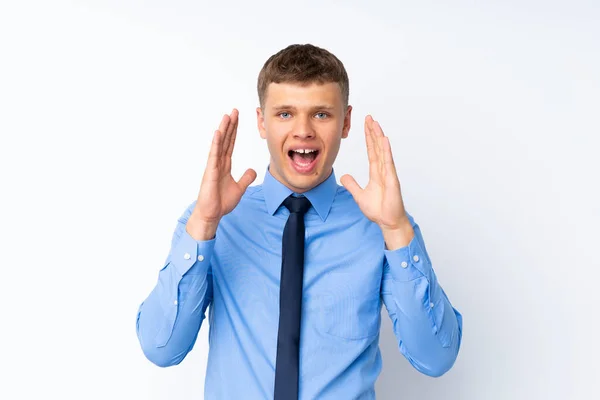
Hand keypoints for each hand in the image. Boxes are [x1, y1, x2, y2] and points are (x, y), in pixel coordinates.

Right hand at [188, 109, 256, 239]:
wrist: (212, 214)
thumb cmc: (221, 202)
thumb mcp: (239, 188)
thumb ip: (246, 178)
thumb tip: (252, 170)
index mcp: (224, 165)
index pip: (230, 144)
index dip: (234, 131)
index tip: (237, 118)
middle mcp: (218, 162)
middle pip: (225, 140)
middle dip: (230, 125)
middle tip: (234, 111)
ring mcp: (213, 166)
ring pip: (219, 144)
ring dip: (223, 130)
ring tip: (227, 116)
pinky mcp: (210, 172)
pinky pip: (213, 155)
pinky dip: (216, 144)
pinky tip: (218, 133)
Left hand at [340, 115, 410, 234]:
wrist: (388, 222)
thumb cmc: (379, 210)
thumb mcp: (359, 195)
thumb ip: (352, 185)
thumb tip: (345, 176)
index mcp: (376, 173)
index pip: (372, 151)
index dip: (369, 138)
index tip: (366, 125)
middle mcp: (383, 170)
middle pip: (377, 147)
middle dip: (373, 132)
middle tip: (369, 118)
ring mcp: (388, 174)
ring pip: (383, 151)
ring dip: (379, 137)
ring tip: (375, 124)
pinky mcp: (392, 180)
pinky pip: (388, 163)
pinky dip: (386, 151)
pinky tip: (384, 140)